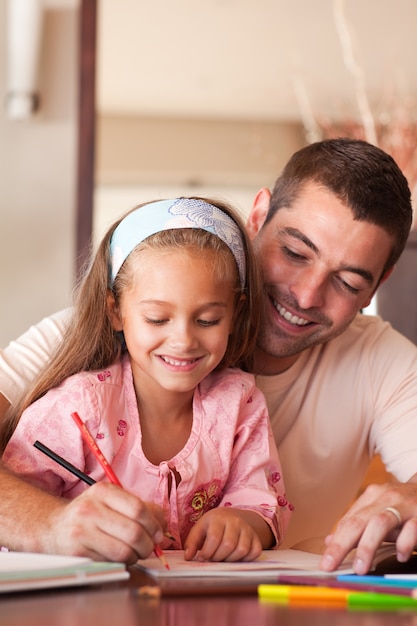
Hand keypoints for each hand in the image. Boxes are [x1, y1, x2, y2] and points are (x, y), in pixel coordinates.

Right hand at [46, 482, 166, 563]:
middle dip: (148, 544)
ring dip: (137, 555)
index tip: (159, 532)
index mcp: (103, 491)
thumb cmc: (89, 514)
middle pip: (134, 531)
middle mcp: (91, 508)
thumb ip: (138, 506)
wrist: (53, 528)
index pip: (138, 508)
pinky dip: (123, 562)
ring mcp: (82, 530)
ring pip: (124, 550)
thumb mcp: (110, 500)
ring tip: (136, 552)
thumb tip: (163, 522)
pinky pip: (111, 561)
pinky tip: (121, 556)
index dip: (154, 524)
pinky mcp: (78, 551)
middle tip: (150, 547)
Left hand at [183, 508, 268, 561]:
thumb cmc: (212, 525)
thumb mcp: (200, 529)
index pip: (214, 537)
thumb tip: (188, 557)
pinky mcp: (256, 538)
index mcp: (219, 518)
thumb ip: (192, 542)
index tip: (202, 557)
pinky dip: (245, 559)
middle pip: (228, 545)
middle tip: (213, 558)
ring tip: (223, 558)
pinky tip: (235, 557)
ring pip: (241, 550)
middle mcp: (235, 521)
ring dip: (230, 560)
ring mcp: (247, 529)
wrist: (231, 516)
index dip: (207, 552)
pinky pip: (254, 552)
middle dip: (218, 557)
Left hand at [319, 477, 416, 573]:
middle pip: (358, 521)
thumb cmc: (403, 506)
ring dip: (368, 546)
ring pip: (380, 523)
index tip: (326, 562)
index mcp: (371, 497)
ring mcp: (403, 505)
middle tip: (332, 564)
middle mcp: (384, 498)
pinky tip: (400, 556)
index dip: (335, 543)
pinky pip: (411, 528)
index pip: (348, 521)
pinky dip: (404, 543)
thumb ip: (358, 525)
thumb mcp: (380, 511)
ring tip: (361, 567)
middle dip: (342, 545)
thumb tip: (330, 541)